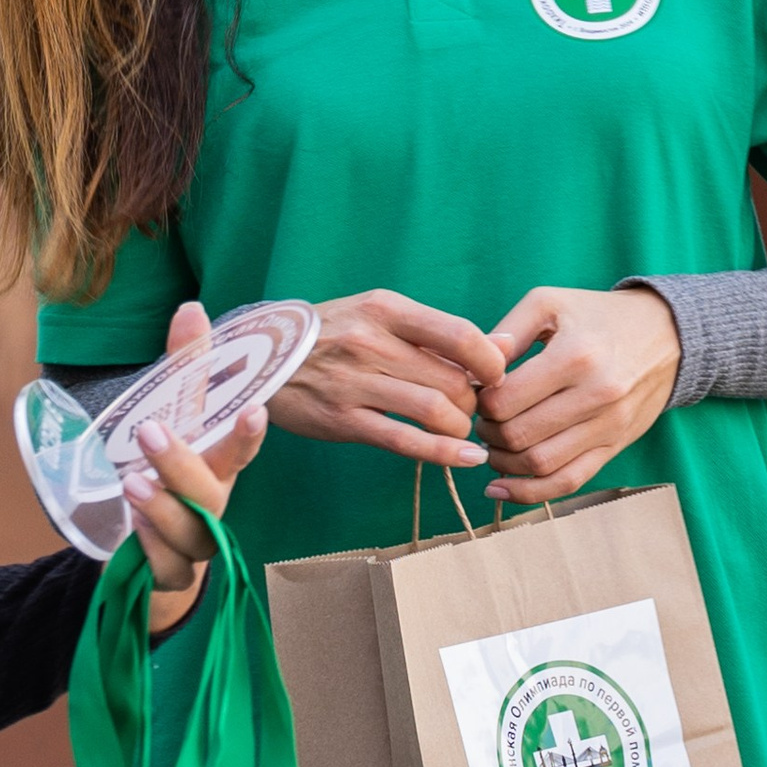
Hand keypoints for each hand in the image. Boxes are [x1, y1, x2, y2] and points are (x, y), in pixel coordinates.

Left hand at [118, 303, 269, 633]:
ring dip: (165, 510)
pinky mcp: (169, 572)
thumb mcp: (171, 417)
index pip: (240, 451)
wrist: (151, 548)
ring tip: (132, 483)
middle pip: (211, 493)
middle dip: (183, 464)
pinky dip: (154, 552)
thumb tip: (191, 308)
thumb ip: (182, 368)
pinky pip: (170, 570)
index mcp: (217, 466)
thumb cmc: (170, 475)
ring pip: (194, 535)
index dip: (248, 434)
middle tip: (150, 432)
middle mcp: (211, 505)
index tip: (252, 410)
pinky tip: (135, 532)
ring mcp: (193, 543)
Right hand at [268, 287, 503, 466]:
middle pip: (452, 379)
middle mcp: (370, 342)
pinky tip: (464, 458)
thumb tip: (506, 344)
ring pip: (434, 410)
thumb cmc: (332, 334)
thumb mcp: (380, 316)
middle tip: (472, 408)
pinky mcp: (342, 420)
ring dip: (460, 427)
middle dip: (474, 401)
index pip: (459, 334)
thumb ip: (438, 333)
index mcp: (385, 308)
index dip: (490, 362)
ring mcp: (354, 382)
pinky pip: (404, 440)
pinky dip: (443, 453)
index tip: (495, 376)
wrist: (260, 356)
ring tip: (459, 429)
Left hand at [478, 285, 680, 503]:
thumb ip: (506, 333)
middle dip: (487, 432)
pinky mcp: (615, 446)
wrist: (667, 335)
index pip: (505, 400)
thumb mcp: (549, 304)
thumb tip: (473, 369)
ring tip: (494, 444)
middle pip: (518, 435)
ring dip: (502, 462)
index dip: (479, 403)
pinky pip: (569, 481)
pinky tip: (501, 488)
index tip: (478, 394)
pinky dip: (530, 492)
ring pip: (539, 464)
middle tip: (483, 420)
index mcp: (575, 356)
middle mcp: (596, 395)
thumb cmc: (597, 316)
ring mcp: (609, 425)